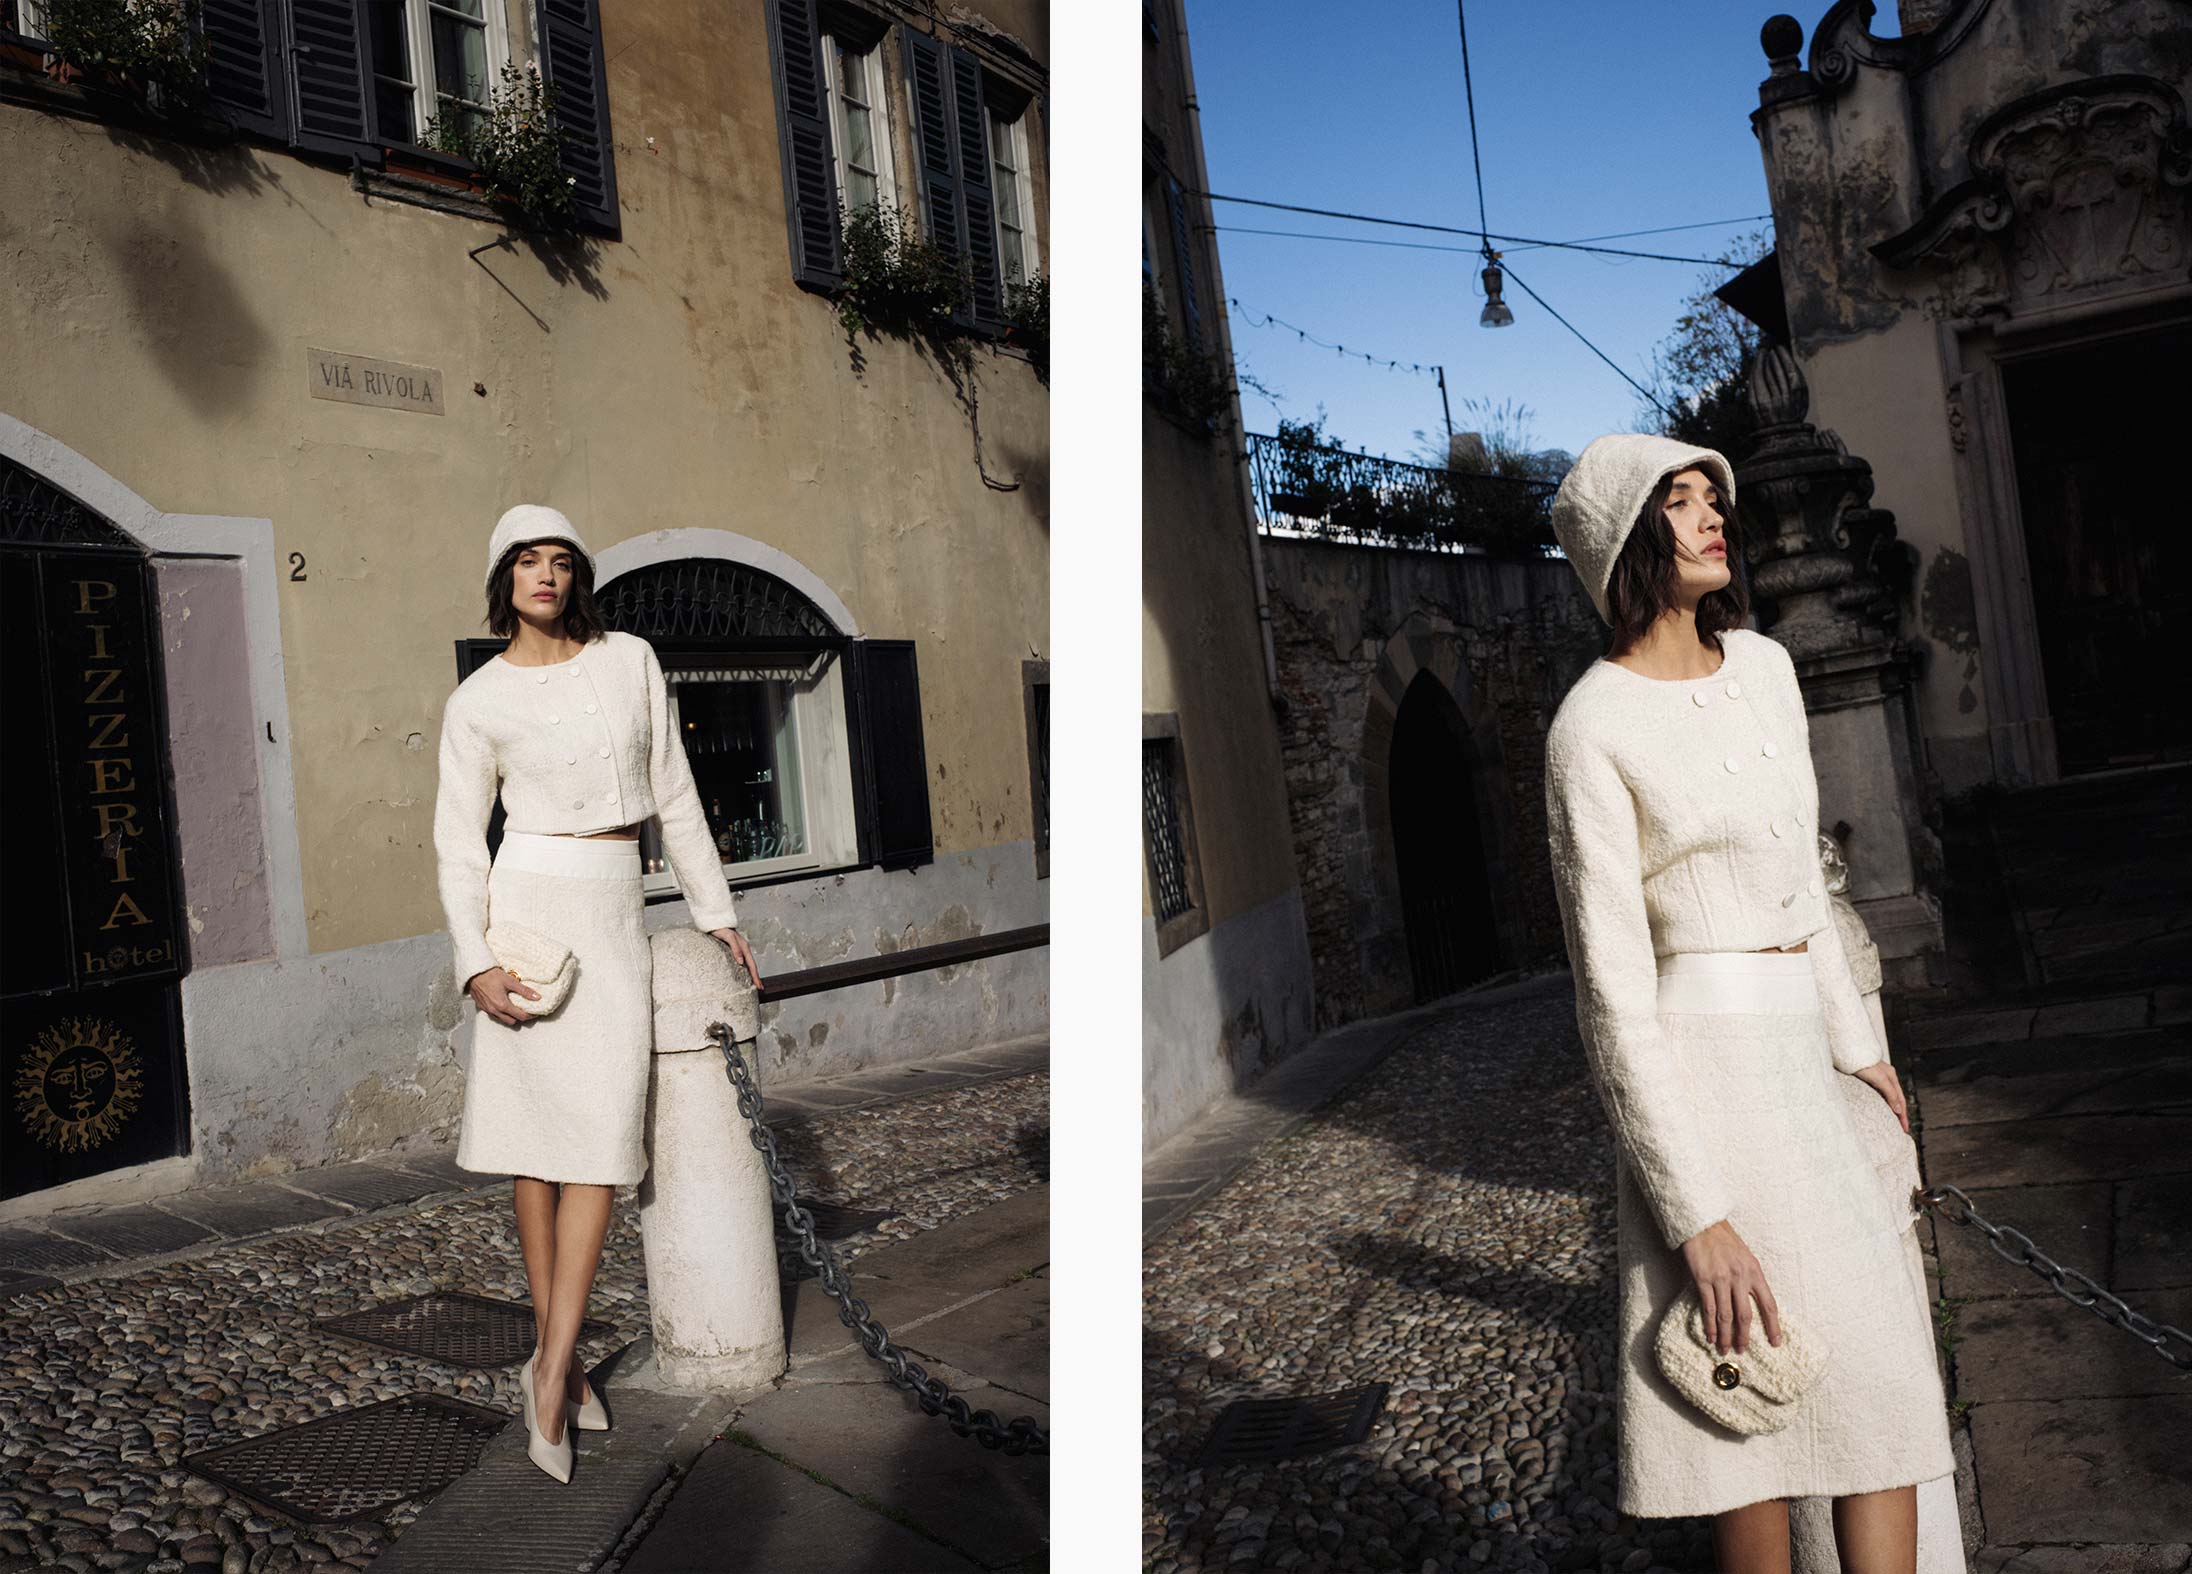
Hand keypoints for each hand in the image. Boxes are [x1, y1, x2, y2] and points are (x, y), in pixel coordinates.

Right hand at [466, 966, 540, 1026]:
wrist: (474, 973)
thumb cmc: (491, 975)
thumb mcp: (510, 981)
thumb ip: (524, 991)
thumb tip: (537, 997)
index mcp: (503, 1005)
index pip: (521, 1016)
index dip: (531, 1015)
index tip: (536, 1012)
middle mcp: (494, 1011)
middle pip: (512, 1021)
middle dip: (520, 1018)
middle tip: (526, 1010)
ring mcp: (487, 1010)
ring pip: (502, 1019)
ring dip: (510, 1016)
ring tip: (515, 1008)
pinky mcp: (481, 1007)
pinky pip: (493, 1015)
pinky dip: (500, 1013)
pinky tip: (503, 1005)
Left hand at [709, 927, 762, 988]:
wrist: (716, 922)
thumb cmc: (721, 929)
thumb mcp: (728, 938)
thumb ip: (735, 949)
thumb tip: (741, 962)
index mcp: (744, 947)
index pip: (752, 965)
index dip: (755, 976)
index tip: (759, 986)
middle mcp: (744, 949)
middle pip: (752, 966)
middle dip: (756, 977)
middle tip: (760, 988)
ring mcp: (740, 950)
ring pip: (748, 964)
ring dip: (752, 974)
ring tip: (754, 983)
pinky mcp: (734, 950)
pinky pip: (743, 962)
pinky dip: (745, 969)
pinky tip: (744, 973)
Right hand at [1679, 1219, 1782, 1355]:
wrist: (1703, 1224)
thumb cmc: (1725, 1240)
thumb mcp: (1746, 1257)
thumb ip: (1750, 1279)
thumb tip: (1753, 1303)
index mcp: (1755, 1272)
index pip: (1769, 1305)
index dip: (1773, 1326)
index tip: (1775, 1342)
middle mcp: (1740, 1277)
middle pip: (1745, 1316)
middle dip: (1744, 1337)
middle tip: (1742, 1351)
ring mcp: (1721, 1279)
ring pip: (1726, 1316)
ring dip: (1726, 1336)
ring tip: (1725, 1349)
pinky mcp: (1703, 1279)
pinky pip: (1708, 1308)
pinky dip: (1710, 1325)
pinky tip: (1711, 1335)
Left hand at [1850, 1059, 1908, 1132]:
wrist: (1847, 1051)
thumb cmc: (1862, 1063)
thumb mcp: (1879, 1079)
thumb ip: (1890, 1093)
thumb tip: (1899, 1110)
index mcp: (1891, 1077)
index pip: (1900, 1100)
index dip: (1903, 1116)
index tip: (1904, 1129)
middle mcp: (1886, 1077)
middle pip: (1896, 1099)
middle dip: (1899, 1114)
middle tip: (1901, 1129)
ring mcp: (1876, 1077)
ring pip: (1887, 1096)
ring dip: (1891, 1108)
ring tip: (1892, 1121)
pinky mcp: (1866, 1077)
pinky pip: (1877, 1093)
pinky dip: (1881, 1102)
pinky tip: (1878, 1107)